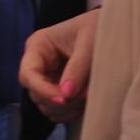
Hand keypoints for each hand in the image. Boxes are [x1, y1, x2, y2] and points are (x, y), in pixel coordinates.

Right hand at [20, 8, 98, 123]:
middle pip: (36, 94)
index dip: (43, 90)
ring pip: (46, 106)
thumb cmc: (96, 28)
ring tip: (87, 97)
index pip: (28, 74)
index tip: (65, 99)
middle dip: (60, 100)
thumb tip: (66, 94)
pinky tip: (86, 102)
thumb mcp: (89, 43)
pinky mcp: (59, 90)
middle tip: (84, 95)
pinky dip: (71, 112)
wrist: (111, 28)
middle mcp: (39, 64)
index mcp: (38, 46)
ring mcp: (48, 79)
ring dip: (67, 108)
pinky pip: (58, 110)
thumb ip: (77, 68)